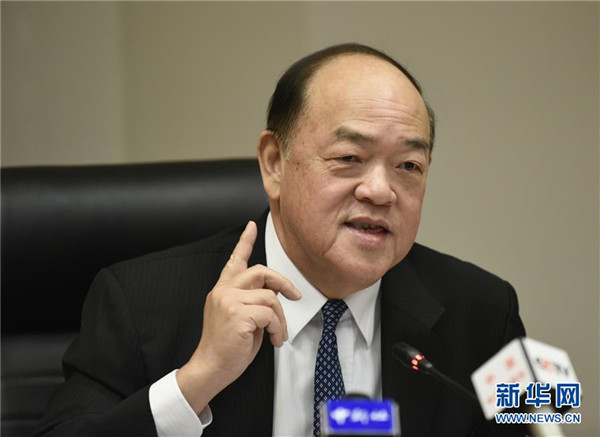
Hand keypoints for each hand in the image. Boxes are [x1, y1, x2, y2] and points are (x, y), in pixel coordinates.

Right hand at [177, 221, 301, 412]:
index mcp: (223, 290)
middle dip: (282, 282)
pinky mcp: (237, 313)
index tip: (251, 226)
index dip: (245, 241)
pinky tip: (273, 340)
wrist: (211, 367)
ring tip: (277, 334)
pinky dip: (277, 328)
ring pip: (270, 297)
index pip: (235, 260)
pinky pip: (270, 314)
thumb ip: (252, 300)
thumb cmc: (227, 346)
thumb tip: (274, 292)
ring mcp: (229, 300)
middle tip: (295, 296)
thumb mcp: (241, 317)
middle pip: (261, 272)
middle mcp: (224, 291)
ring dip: (281, 318)